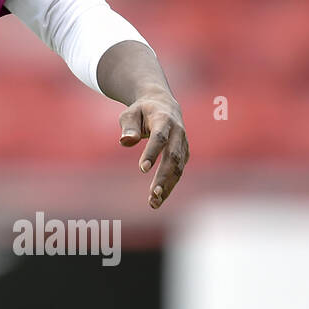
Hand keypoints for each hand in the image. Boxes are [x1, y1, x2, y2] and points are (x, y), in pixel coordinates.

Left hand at [117, 91, 188, 209]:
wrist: (163, 105)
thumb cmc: (141, 111)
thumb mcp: (130, 113)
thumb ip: (128, 127)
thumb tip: (125, 141)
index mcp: (164, 119)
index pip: (159, 138)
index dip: (152, 153)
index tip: (142, 169)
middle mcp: (178, 132)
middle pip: (173, 157)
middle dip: (163, 177)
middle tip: (153, 194)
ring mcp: (183, 144)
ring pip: (178, 168)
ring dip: (167, 186)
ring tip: (153, 203)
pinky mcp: (184, 154)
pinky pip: (178, 172)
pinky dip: (169, 186)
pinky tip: (157, 199)